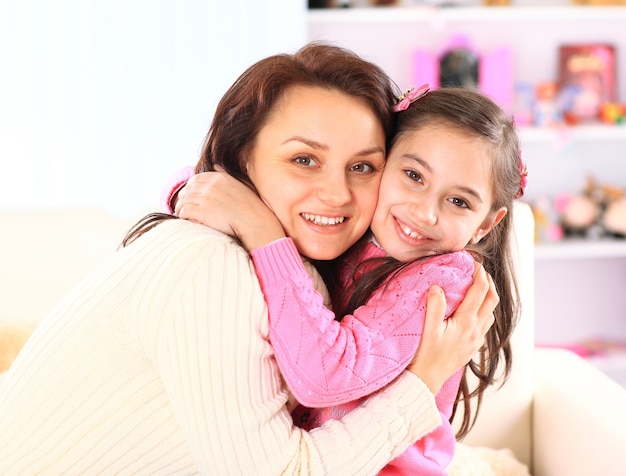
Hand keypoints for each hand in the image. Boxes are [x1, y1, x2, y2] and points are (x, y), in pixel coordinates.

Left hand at [175, 172, 285, 249]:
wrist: (255, 223)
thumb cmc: (252, 207)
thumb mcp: (241, 184)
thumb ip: (226, 174)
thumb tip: (215, 165)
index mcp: (220, 178)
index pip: (196, 179)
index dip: (190, 188)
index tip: (190, 196)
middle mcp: (211, 186)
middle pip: (188, 189)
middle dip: (184, 197)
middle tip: (183, 205)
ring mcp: (206, 198)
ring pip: (183, 200)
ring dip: (180, 207)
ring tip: (181, 213)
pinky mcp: (201, 211)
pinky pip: (184, 211)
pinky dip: (183, 215)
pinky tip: (185, 219)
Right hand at [407, 262, 496, 393]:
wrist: (426, 380)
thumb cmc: (425, 355)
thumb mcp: (428, 328)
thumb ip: (435, 306)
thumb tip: (438, 287)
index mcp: (466, 322)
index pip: (480, 291)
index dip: (480, 274)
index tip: (474, 263)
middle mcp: (476, 330)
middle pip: (492, 300)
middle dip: (488, 282)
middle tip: (479, 271)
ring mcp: (476, 340)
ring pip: (491, 313)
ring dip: (488, 297)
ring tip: (477, 287)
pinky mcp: (473, 347)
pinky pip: (485, 325)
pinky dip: (483, 311)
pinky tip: (472, 311)